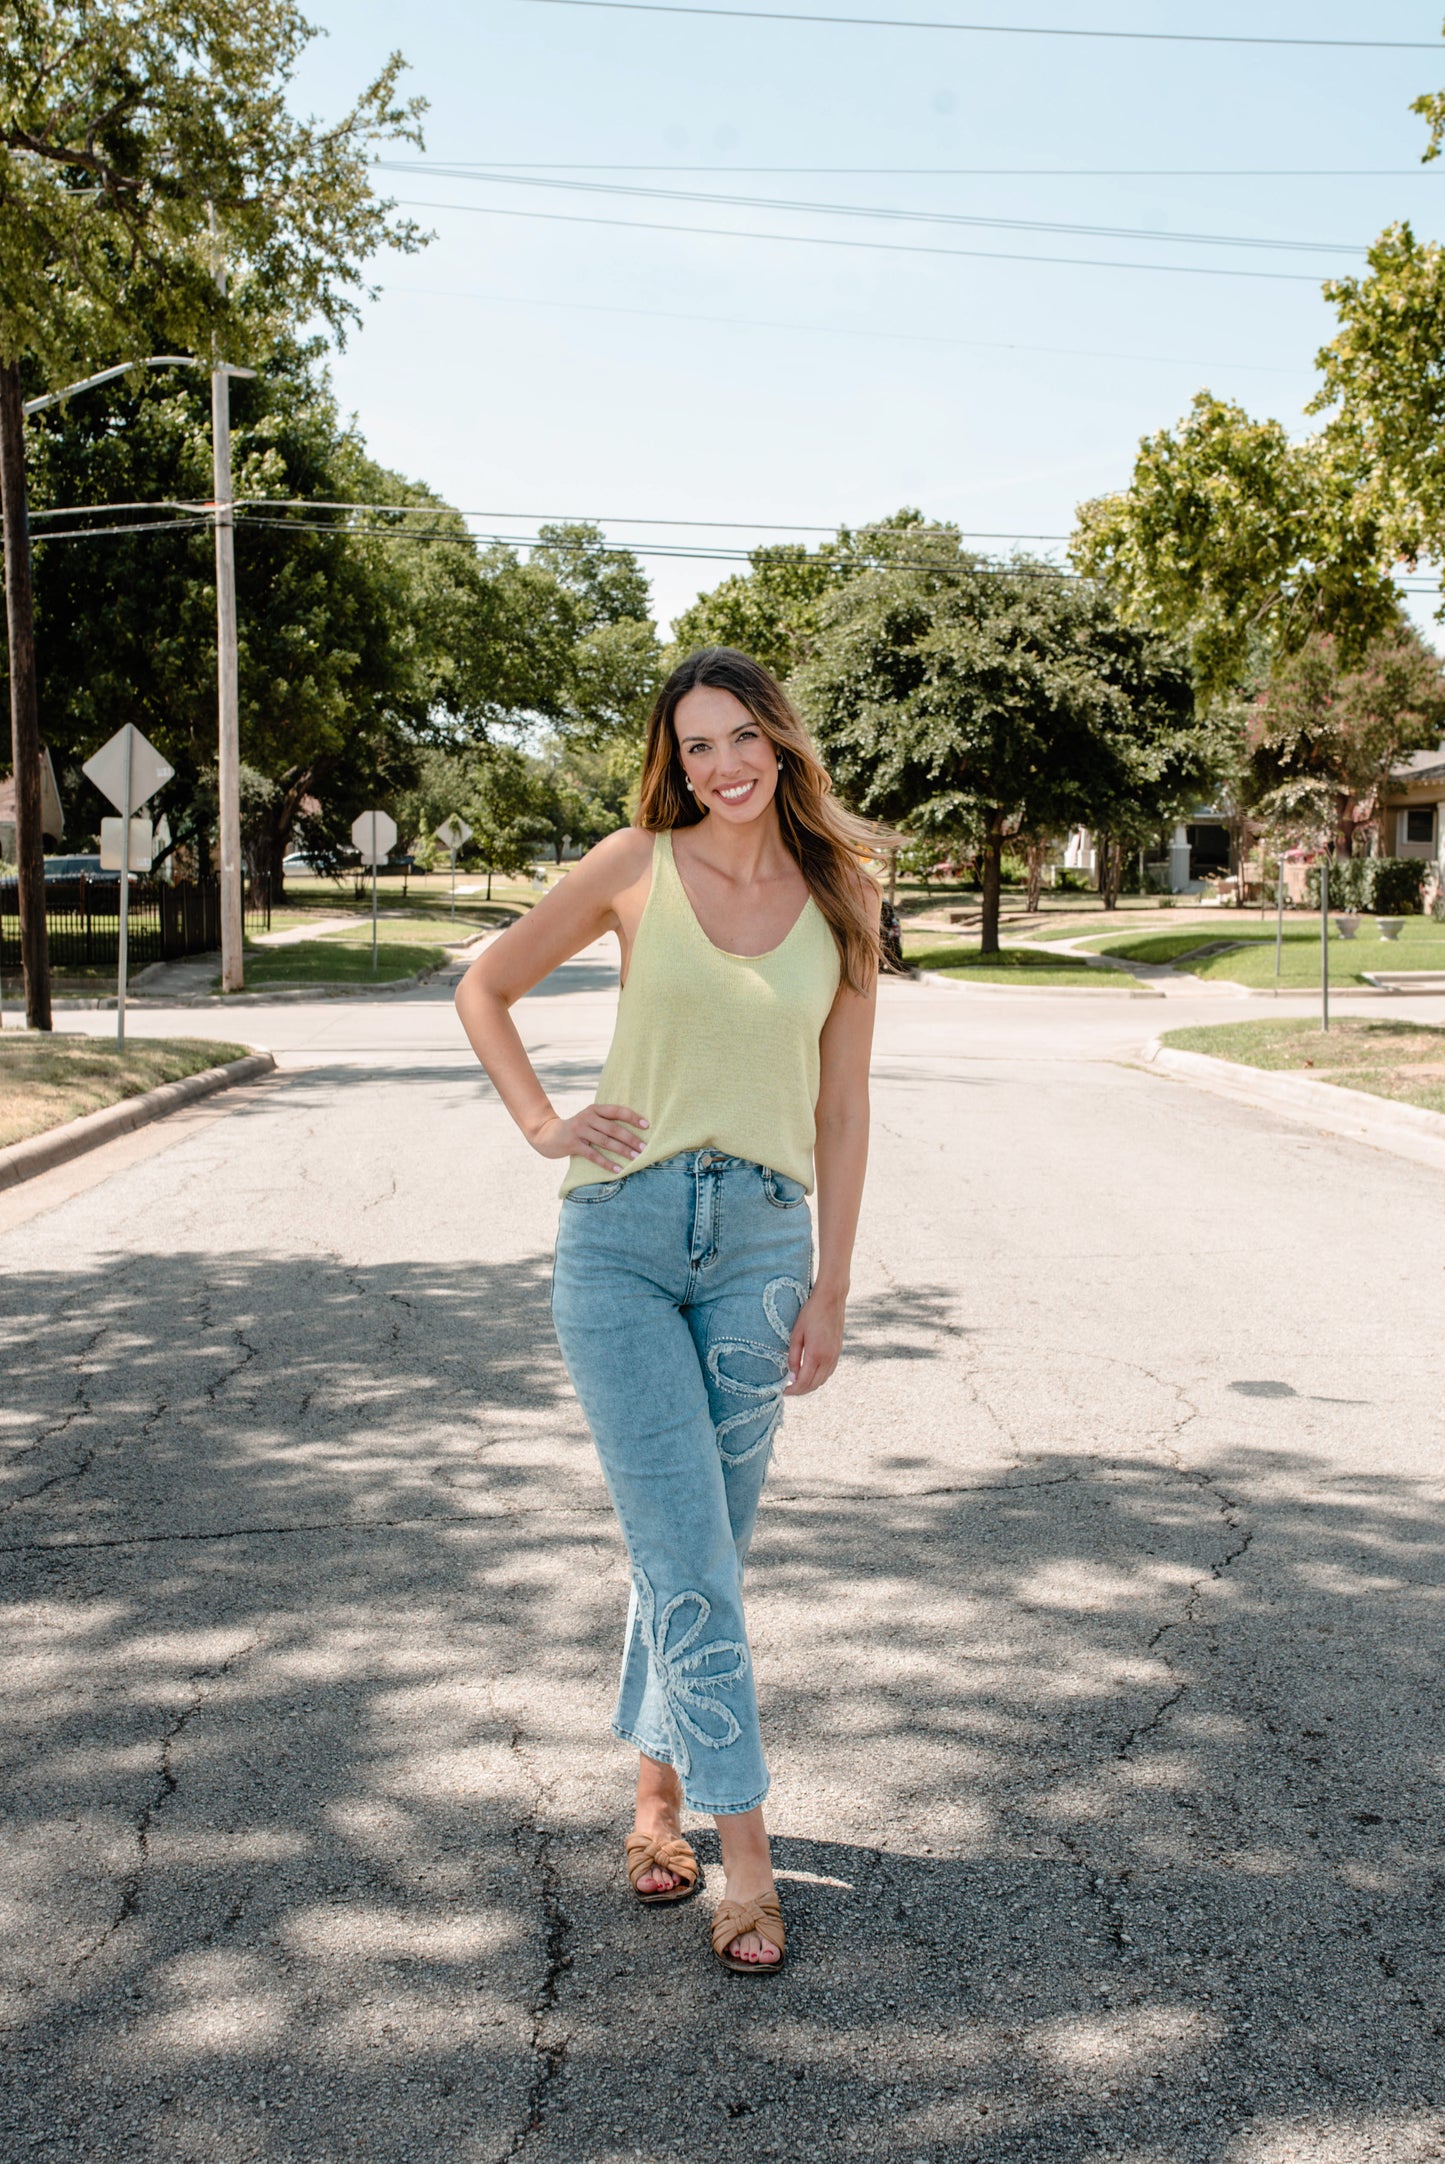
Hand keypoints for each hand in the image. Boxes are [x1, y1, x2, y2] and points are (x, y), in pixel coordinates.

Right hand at [531, 1102, 648, 1171]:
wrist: (548, 1134)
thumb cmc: (576, 1129)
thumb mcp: (589, 1120)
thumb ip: (606, 1122)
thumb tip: (633, 1132)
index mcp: (595, 1109)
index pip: (617, 1111)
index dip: (633, 1118)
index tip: (647, 1126)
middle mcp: (587, 1117)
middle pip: (613, 1128)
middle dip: (631, 1139)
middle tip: (645, 1148)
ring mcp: (579, 1130)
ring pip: (605, 1142)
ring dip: (622, 1151)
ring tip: (635, 1159)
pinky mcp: (573, 1144)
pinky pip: (593, 1155)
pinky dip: (606, 1163)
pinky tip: (617, 1169)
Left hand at [783, 1284, 845, 1396]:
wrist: (830, 1300)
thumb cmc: (810, 1314)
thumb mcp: (796, 1335)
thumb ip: (793, 1357)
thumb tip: (792, 1376)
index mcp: (816, 1354)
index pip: (804, 1382)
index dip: (793, 1390)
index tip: (783, 1391)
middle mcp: (828, 1358)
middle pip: (814, 1385)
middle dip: (800, 1391)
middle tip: (788, 1390)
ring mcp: (835, 1356)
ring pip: (822, 1380)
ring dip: (810, 1386)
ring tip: (797, 1384)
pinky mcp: (838, 1352)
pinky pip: (829, 1372)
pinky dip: (819, 1378)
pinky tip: (810, 1375)